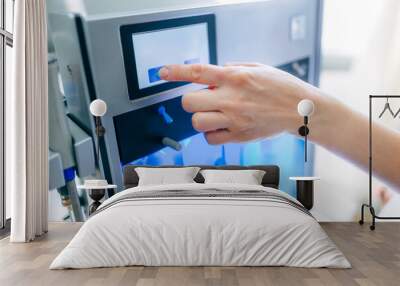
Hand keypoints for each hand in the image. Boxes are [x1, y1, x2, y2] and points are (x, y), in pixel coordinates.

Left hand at [159, 63, 320, 143]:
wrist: (300, 110)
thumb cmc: (281, 87)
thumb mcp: (257, 68)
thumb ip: (231, 68)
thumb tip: (211, 74)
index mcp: (235, 77)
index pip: (197, 72)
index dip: (175, 72)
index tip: (162, 73)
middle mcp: (231, 99)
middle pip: (189, 102)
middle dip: (190, 100)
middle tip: (202, 99)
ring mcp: (234, 120)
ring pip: (197, 122)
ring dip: (200, 117)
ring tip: (214, 113)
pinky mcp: (239, 137)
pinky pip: (211, 139)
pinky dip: (211, 133)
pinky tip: (222, 126)